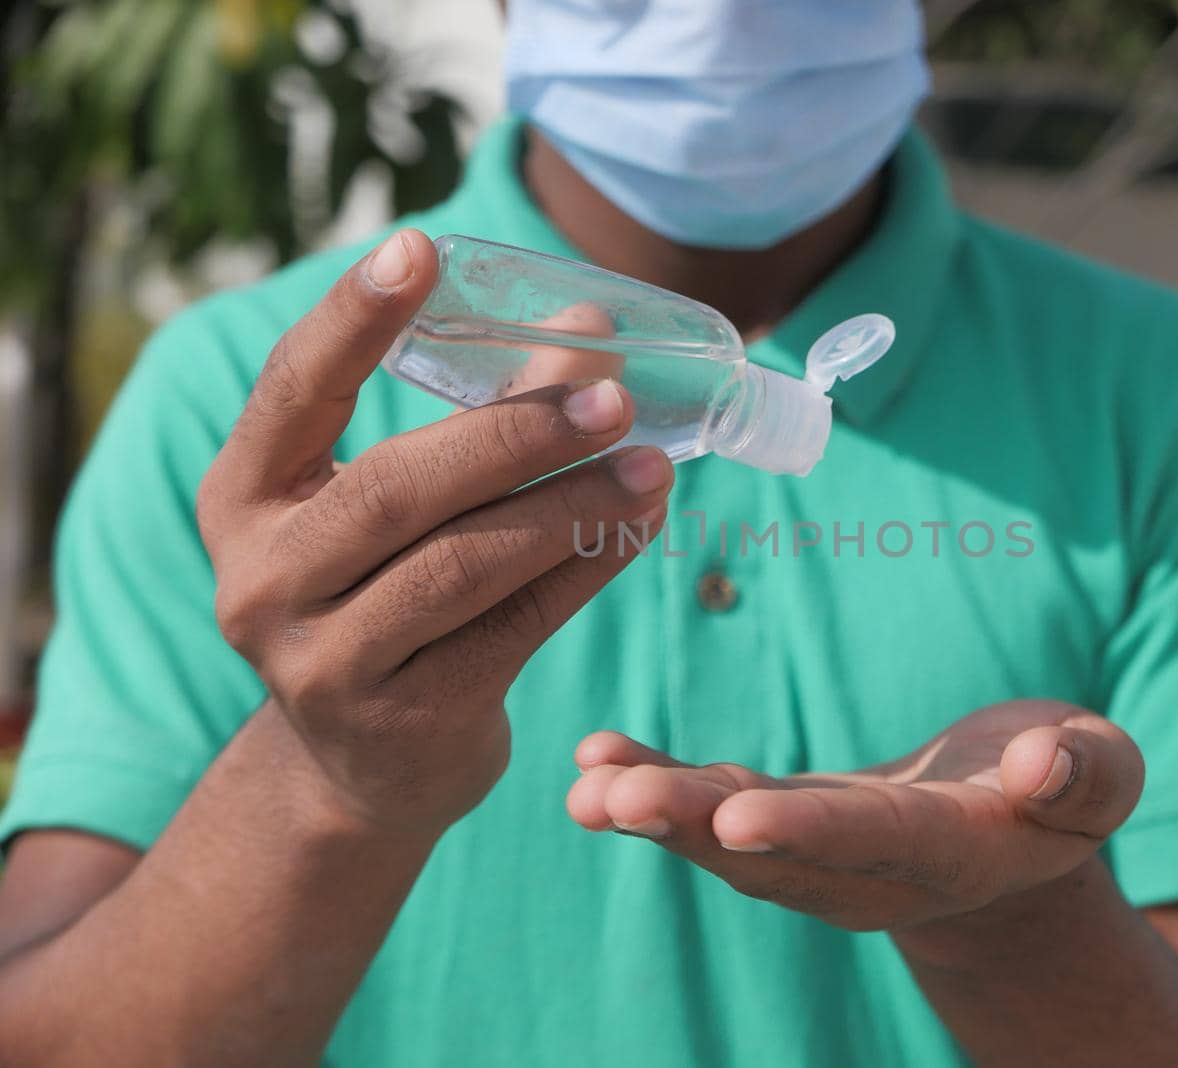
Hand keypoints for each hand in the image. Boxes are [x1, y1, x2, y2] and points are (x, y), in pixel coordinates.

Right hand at [197, 229, 673, 835]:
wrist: (367, 765)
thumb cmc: (389, 595)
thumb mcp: (405, 506)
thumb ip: (483, 414)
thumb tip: (588, 323)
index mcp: (244, 499)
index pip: (293, 389)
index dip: (353, 319)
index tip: (417, 246)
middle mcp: (262, 580)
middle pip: (398, 490)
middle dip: (513, 436)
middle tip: (613, 398)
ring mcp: (324, 661)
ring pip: (462, 566)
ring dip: (570, 508)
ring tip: (651, 465)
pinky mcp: (404, 719)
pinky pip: (511, 628)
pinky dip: (584, 570)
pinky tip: (639, 526)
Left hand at [565, 700, 1143, 931]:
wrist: (1013, 820)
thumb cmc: (1064, 783)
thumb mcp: (1102, 773)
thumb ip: (1085, 773)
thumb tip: (1041, 760)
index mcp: (956, 854)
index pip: (878, 846)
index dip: (811, 833)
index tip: (738, 821)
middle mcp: (875, 870)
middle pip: (777, 857)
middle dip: (693, 828)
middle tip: (613, 801)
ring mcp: (821, 853)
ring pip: (728, 845)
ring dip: (655, 814)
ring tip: (584, 785)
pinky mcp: (786, 822)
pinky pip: (712, 809)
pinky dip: (654, 783)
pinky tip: (594, 756)